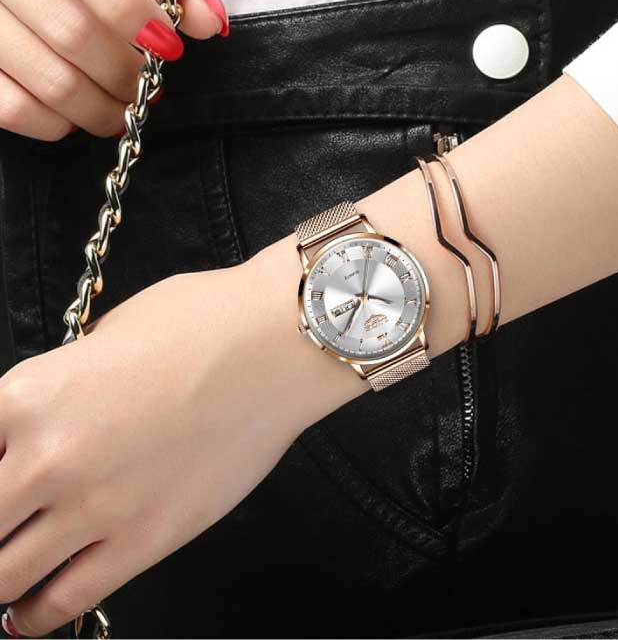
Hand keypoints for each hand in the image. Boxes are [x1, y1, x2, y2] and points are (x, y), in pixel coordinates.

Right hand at [0, 0, 228, 140]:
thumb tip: (209, 19)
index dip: (129, 8)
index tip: (167, 44)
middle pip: (68, 28)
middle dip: (124, 71)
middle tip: (145, 85)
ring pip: (45, 77)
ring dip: (99, 108)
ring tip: (121, 107)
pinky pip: (9, 106)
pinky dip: (54, 123)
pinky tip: (75, 115)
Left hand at [0, 262, 314, 636]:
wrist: (276, 345)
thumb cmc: (203, 321)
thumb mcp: (109, 333)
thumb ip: (65, 381)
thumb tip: (52, 411)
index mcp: (29, 395)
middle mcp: (48, 459)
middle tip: (1, 521)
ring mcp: (97, 507)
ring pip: (2, 577)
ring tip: (2, 574)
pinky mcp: (149, 539)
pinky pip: (67, 599)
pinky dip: (33, 614)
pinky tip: (25, 613)